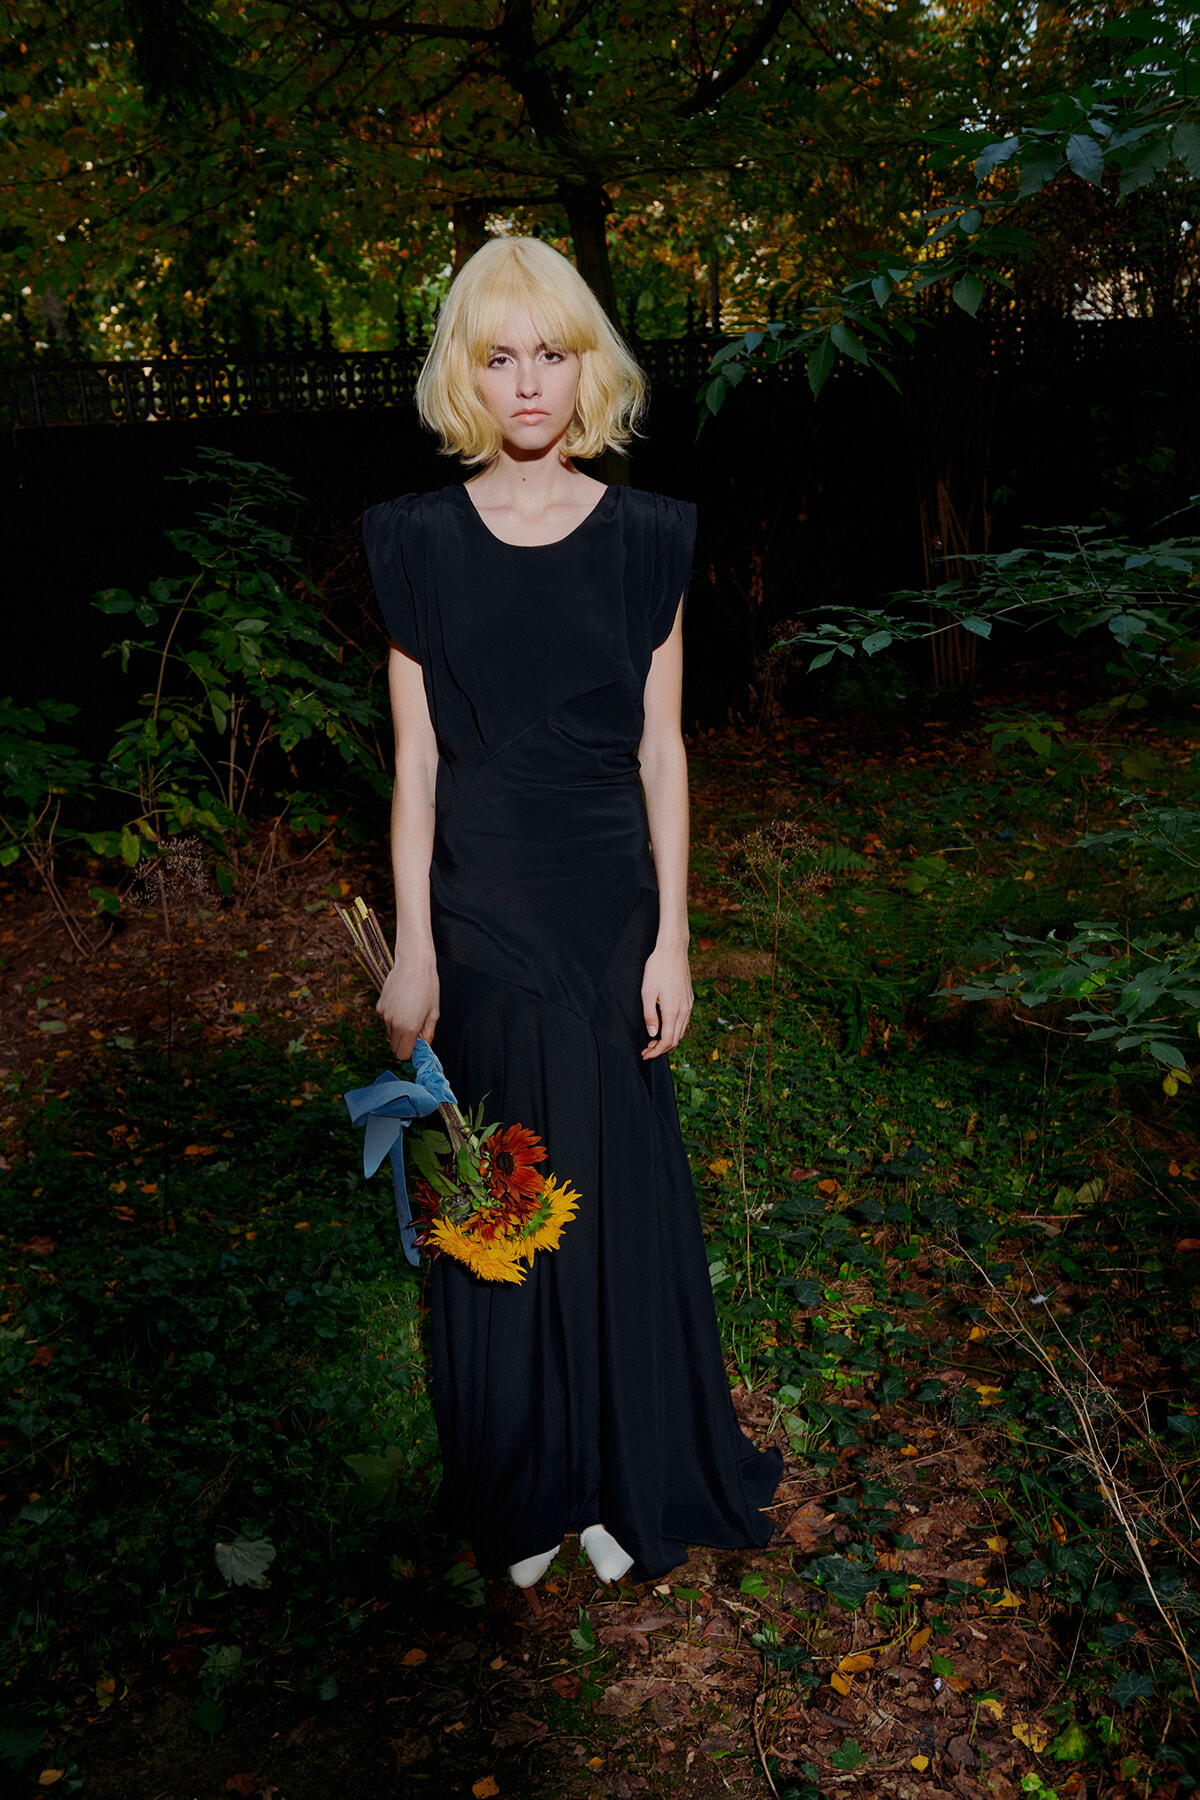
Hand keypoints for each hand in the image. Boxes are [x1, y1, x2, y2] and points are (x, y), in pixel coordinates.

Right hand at [376, 955, 438, 1062]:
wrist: (413, 965)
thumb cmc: (427, 987)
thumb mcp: (434, 1013)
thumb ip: (428, 1034)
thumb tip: (424, 1047)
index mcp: (409, 1028)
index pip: (402, 1054)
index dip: (410, 1053)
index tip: (416, 1046)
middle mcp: (394, 1024)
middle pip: (394, 1047)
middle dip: (403, 1044)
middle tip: (415, 1031)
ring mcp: (384, 1015)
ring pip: (390, 1033)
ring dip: (398, 1030)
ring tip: (410, 1012)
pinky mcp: (379, 1006)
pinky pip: (385, 1020)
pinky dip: (392, 1017)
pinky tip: (402, 1003)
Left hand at [640, 942, 692, 1060]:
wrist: (673, 950)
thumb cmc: (657, 969)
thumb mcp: (647, 992)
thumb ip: (650, 1015)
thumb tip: (653, 1034)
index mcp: (673, 1011)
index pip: (667, 1041)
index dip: (656, 1052)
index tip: (645, 1055)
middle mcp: (684, 1010)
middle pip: (676, 1039)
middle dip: (661, 1049)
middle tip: (646, 1050)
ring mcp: (688, 1004)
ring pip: (681, 1031)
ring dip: (668, 1039)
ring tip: (653, 1041)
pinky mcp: (689, 998)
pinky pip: (684, 1021)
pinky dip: (675, 1029)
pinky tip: (665, 1026)